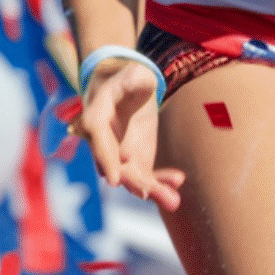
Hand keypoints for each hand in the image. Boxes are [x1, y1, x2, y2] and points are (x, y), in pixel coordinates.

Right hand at [75, 59, 185, 210]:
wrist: (129, 89)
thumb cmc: (128, 78)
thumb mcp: (132, 73)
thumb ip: (135, 79)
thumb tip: (142, 80)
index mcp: (96, 118)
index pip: (98, 140)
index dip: (106, 158)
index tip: (114, 179)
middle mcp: (105, 143)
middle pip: (116, 166)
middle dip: (132, 181)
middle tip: (147, 192)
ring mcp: (120, 156)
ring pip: (133, 177)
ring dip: (152, 189)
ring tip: (173, 201)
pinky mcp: (136, 161)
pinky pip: (147, 175)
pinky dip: (162, 181)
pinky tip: (178, 181)